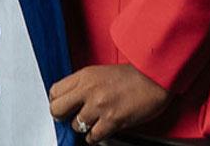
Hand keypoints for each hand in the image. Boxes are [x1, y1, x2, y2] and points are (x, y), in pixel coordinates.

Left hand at [49, 63, 171, 142]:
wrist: (154, 78)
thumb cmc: (132, 75)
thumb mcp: (101, 72)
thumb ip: (84, 84)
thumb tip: (70, 99)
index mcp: (85, 75)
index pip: (55, 91)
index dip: (57, 101)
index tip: (64, 105)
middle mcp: (89, 89)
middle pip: (57, 109)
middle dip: (62, 116)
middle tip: (72, 116)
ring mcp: (99, 106)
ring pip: (75, 126)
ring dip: (84, 127)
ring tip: (95, 121)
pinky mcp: (111, 121)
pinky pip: (92, 137)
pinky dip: (96, 136)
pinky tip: (103, 128)